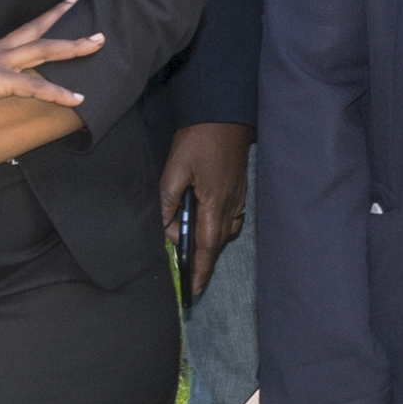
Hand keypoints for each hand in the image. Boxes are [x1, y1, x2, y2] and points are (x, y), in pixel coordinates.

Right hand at [0, 0, 99, 116]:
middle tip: (79, 5)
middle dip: (61, 18)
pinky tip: (78, 99)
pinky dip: (59, 93)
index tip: (41, 30)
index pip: (11, 42)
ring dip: (74, 47)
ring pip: (45, 50)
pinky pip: (37, 87)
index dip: (28, 39)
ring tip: (98, 43)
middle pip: (35, 31)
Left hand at [159, 120, 250, 299]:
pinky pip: (230, 219)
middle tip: (186, 263)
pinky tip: (203, 216)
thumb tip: (163, 227)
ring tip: (190, 240)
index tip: (195, 290)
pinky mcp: (239, 190)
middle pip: (216, 243)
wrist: (227, 114)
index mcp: (214, 204)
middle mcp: (230, 206)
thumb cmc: (200, 138)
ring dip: (209, 242)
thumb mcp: (175, 167)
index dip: (200, 271)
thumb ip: (167, 200)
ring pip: (223, 232)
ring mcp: (238, 199)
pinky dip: (217, 226)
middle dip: (202, 257)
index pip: (207, 248)